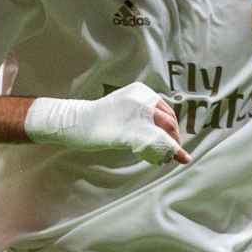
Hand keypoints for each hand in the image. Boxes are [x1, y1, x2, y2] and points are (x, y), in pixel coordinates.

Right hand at [25, 82, 187, 164]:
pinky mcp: (130, 131)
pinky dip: (165, 152)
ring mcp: (137, 114)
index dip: (172, 128)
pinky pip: (154, 143)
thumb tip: (161, 128)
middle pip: (169, 121)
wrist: (77, 121)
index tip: (172, 140)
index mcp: (141, 91)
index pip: (166, 110)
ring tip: (167, 158)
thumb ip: (142, 112)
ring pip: (164, 132)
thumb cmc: (99, 116)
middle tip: (171, 153)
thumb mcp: (124, 105)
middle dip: (174, 139)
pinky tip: (165, 160)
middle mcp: (142, 99)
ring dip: (171, 147)